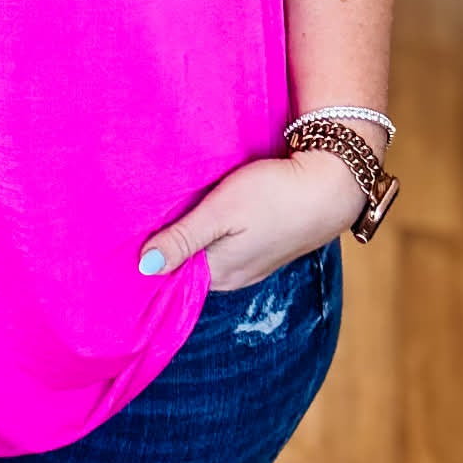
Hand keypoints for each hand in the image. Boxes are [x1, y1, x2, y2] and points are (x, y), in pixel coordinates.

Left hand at [138, 150, 362, 292]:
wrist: (332, 186)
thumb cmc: (274, 195)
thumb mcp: (222, 212)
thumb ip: (184, 238)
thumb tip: (144, 267)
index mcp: (219, 273)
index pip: (172, 274)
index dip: (152, 254)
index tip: (129, 236)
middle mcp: (234, 277)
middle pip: (189, 265)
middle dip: (169, 245)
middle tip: (144, 218)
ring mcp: (252, 264)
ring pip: (209, 253)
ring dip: (193, 236)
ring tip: (172, 211)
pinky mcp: (266, 246)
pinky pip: (229, 244)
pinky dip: (216, 232)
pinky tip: (210, 212)